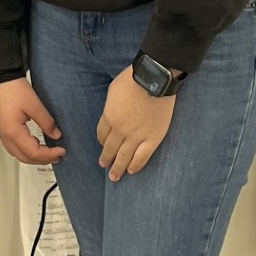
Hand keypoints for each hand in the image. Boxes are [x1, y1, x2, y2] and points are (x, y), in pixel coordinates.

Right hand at [0, 78, 63, 164]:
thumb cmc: (11, 88)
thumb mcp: (34, 104)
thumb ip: (46, 122)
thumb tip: (56, 135)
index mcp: (13, 132)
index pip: (34, 152)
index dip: (49, 154)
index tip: (62, 151)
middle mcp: (6, 136)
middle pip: (25, 158)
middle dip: (42, 160)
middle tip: (57, 156)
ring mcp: (2, 133)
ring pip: (18, 154)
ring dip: (34, 157)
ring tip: (47, 154)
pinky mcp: (2, 127)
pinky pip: (14, 146)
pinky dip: (26, 150)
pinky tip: (34, 144)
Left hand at [97, 66, 175, 180]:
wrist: (154, 79)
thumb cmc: (133, 79)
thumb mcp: (113, 90)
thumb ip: (111, 106)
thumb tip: (111, 115)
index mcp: (109, 116)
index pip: (101, 134)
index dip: (101, 141)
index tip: (102, 144)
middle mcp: (120, 130)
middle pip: (110, 148)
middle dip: (106, 159)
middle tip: (103, 165)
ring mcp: (137, 136)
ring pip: (124, 157)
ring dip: (118, 168)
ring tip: (114, 176)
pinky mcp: (152, 138)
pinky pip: (142, 157)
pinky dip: (136, 165)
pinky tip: (131, 171)